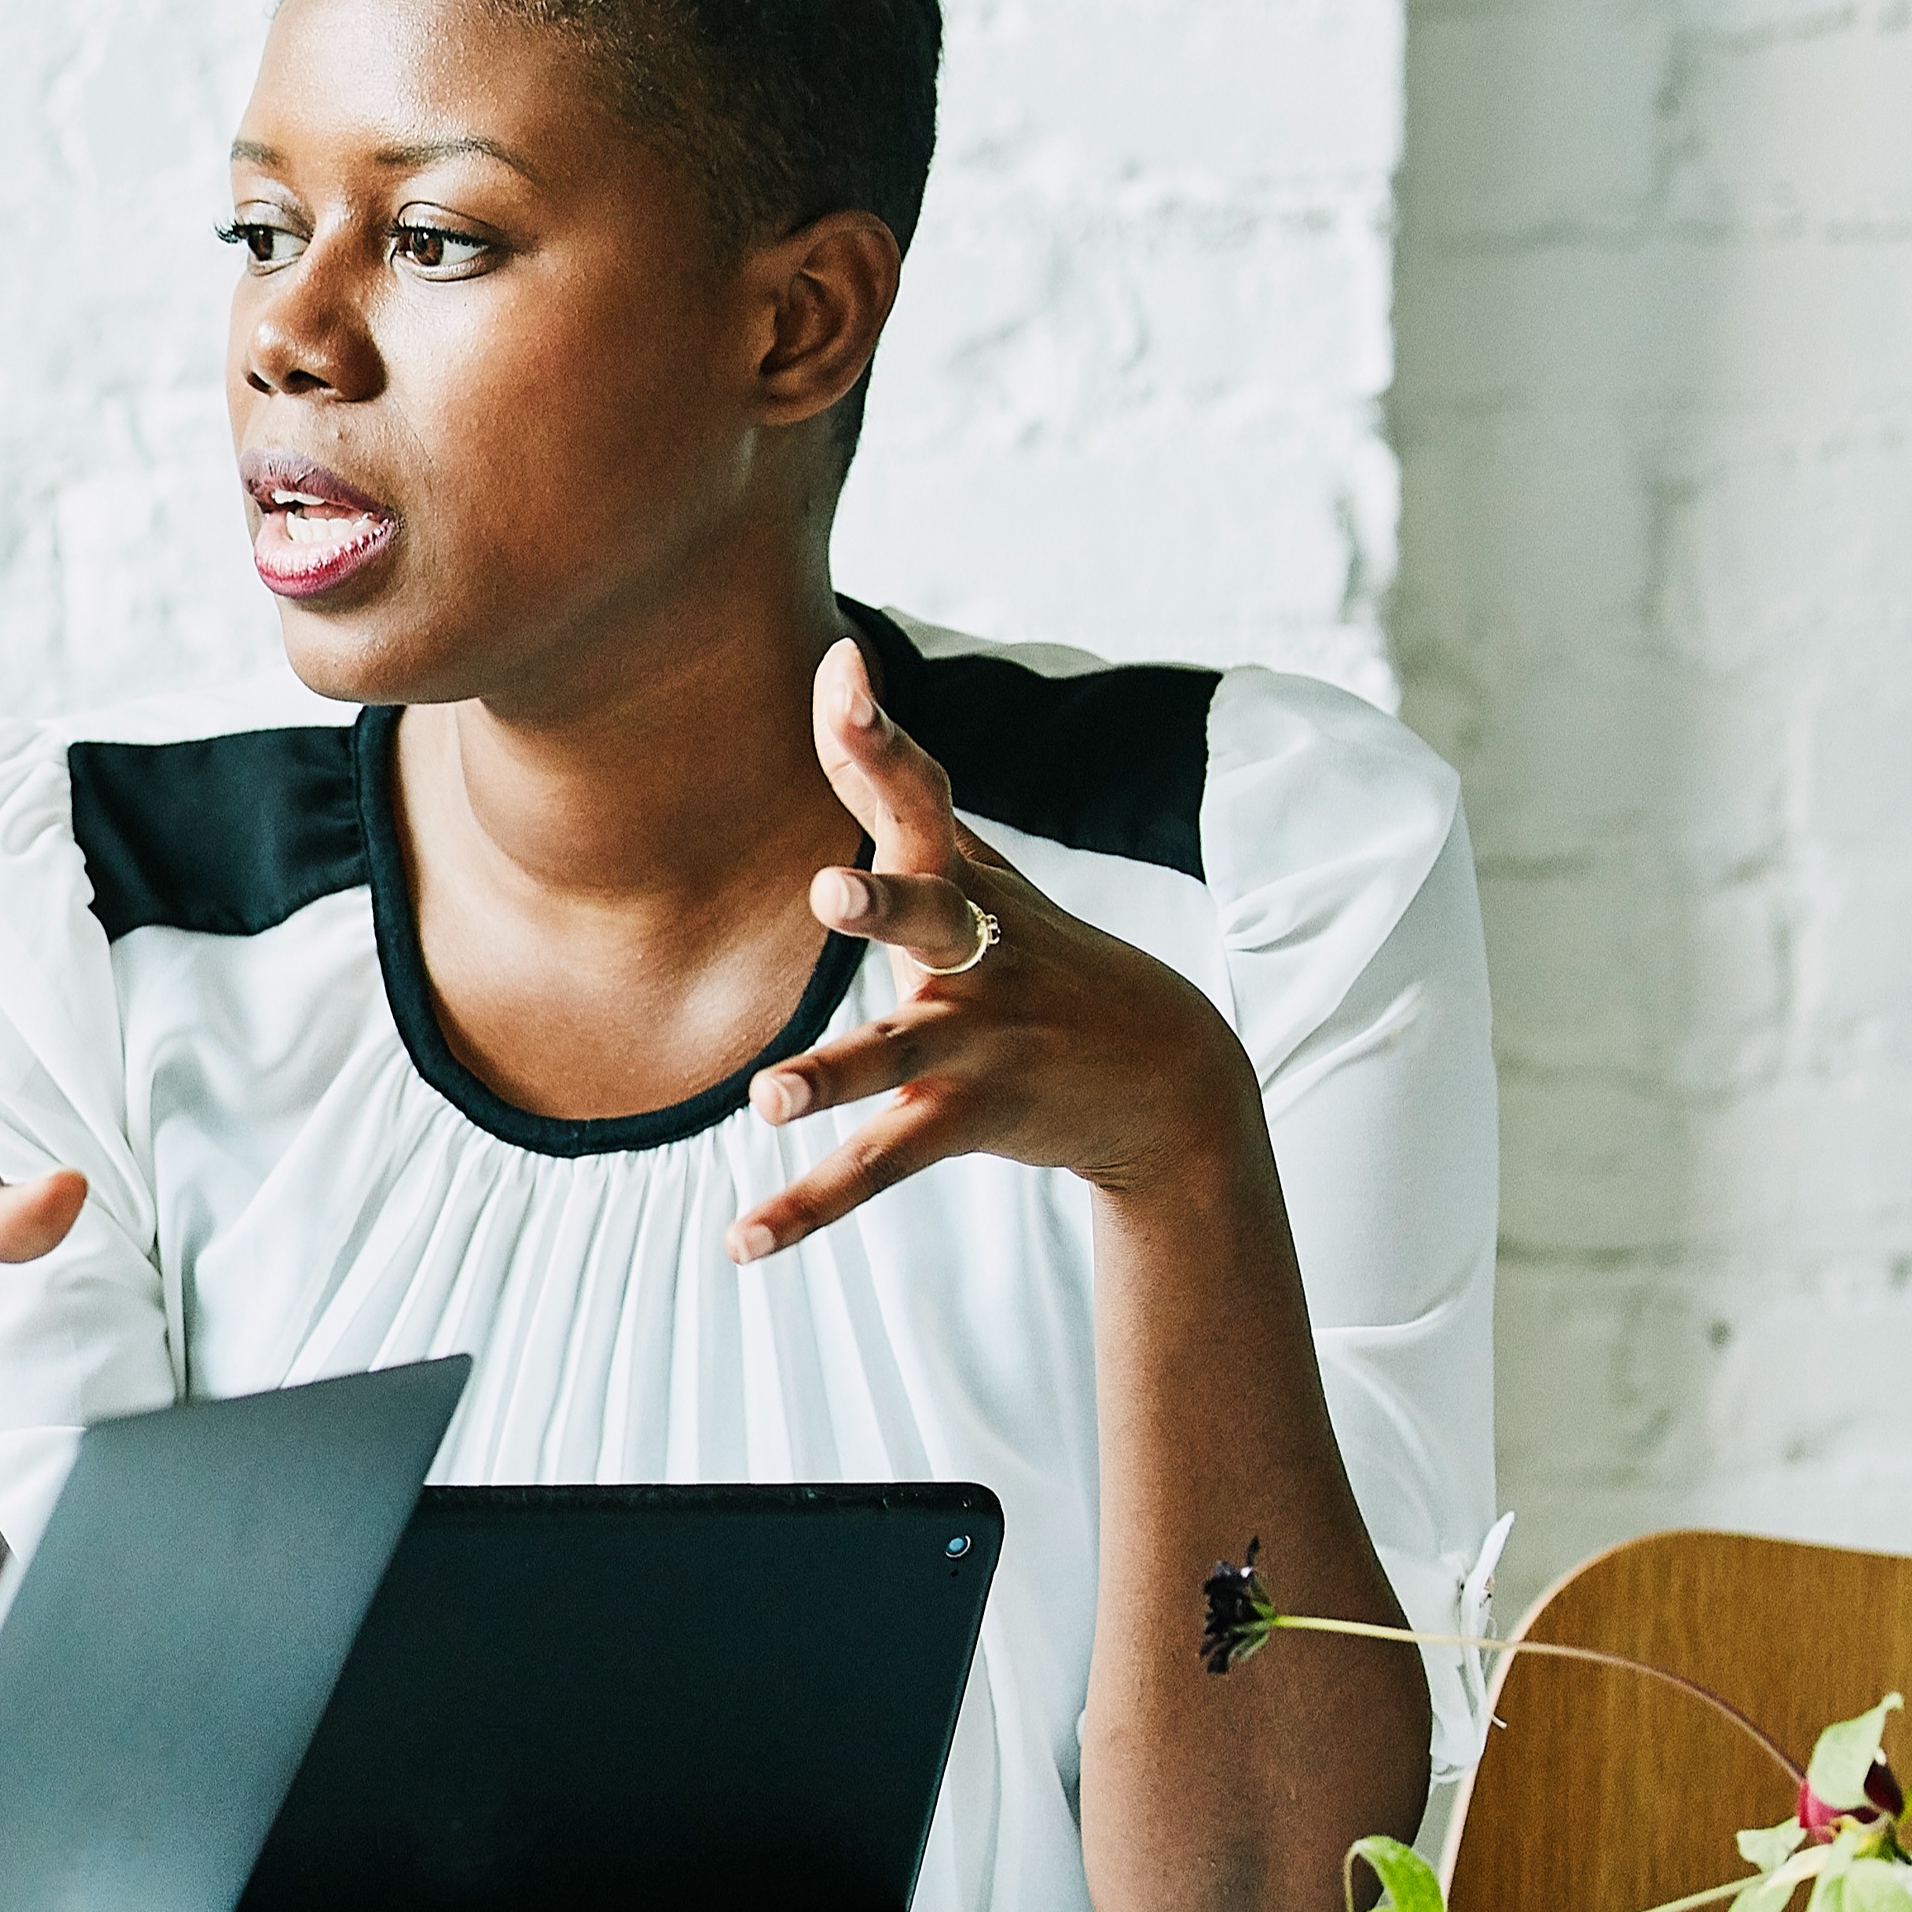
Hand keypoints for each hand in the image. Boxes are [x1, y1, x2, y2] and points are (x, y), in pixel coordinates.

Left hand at [734, 639, 1264, 1260]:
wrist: (1172, 1079)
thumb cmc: (1044, 955)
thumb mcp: (981, 871)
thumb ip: (898, 785)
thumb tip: (834, 670)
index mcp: (969, 885)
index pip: (920, 796)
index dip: (878, 738)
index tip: (842, 672)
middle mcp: (977, 956)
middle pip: (930, 918)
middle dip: (885, 902)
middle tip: (831, 889)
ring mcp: (979, 1041)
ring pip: (896, 1057)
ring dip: (833, 1076)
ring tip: (768, 1099)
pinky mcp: (971, 1118)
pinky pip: (879, 1165)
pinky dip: (808, 1207)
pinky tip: (739, 1242)